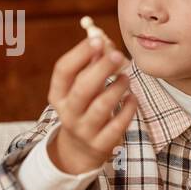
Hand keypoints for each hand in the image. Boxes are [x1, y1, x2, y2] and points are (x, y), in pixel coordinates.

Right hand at [45, 35, 137, 175]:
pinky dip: (129, 108)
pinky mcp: (101, 144)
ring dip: (118, 87)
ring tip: (126, 78)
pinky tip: (132, 97)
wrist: (79, 150)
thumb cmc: (83, 107)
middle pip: (83, 89)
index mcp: (58, 95)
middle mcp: (68, 113)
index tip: (97, 39)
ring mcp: (84, 131)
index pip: (63, 71)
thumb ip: (89, 64)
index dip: (80, 53)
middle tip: (119, 55)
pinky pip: (118, 124)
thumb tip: (103, 39)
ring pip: (102, 106)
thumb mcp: (79, 88)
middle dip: (102, 69)